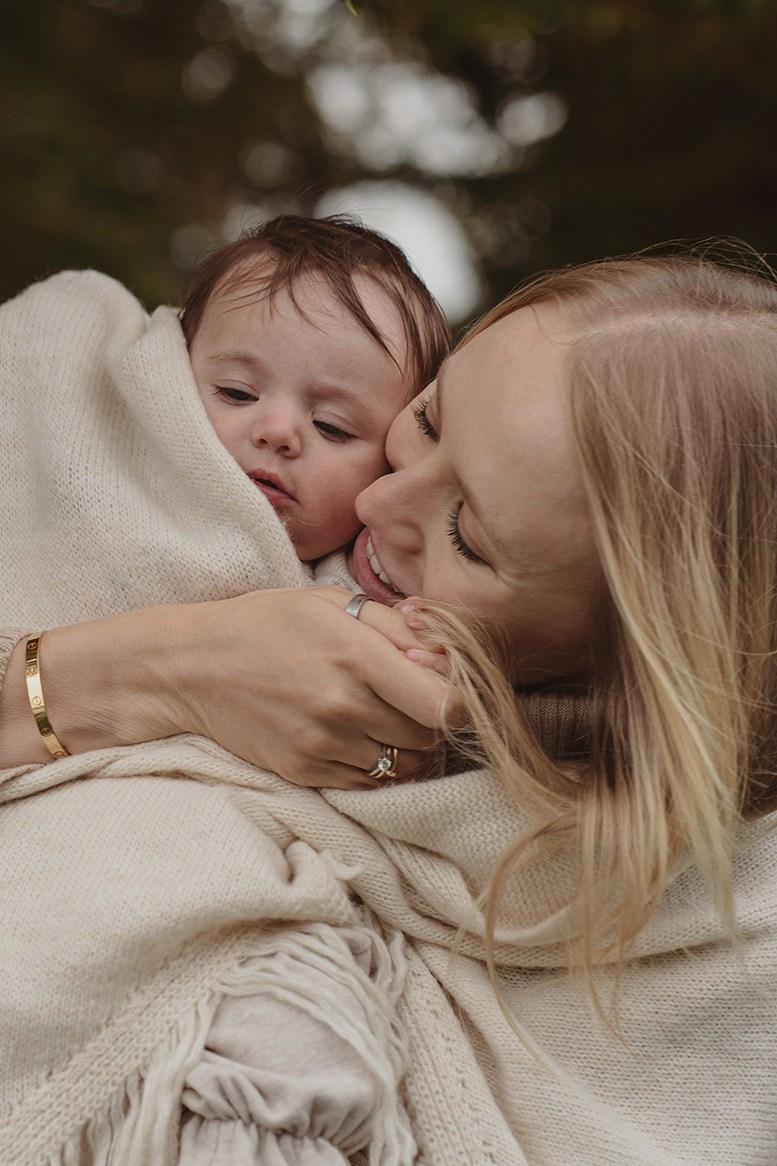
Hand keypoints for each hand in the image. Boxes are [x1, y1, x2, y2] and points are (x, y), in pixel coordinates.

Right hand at [157, 587, 459, 788]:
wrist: (193, 667)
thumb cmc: (268, 625)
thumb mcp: (332, 603)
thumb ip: (397, 626)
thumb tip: (448, 656)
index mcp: (355, 652)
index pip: (443, 703)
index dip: (460, 702)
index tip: (452, 692)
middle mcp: (342, 703)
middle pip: (428, 736)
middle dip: (431, 721)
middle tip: (414, 702)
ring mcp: (322, 743)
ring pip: (404, 765)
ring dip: (407, 748)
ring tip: (386, 720)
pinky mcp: (305, 771)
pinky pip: (369, 783)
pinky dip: (376, 766)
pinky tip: (358, 739)